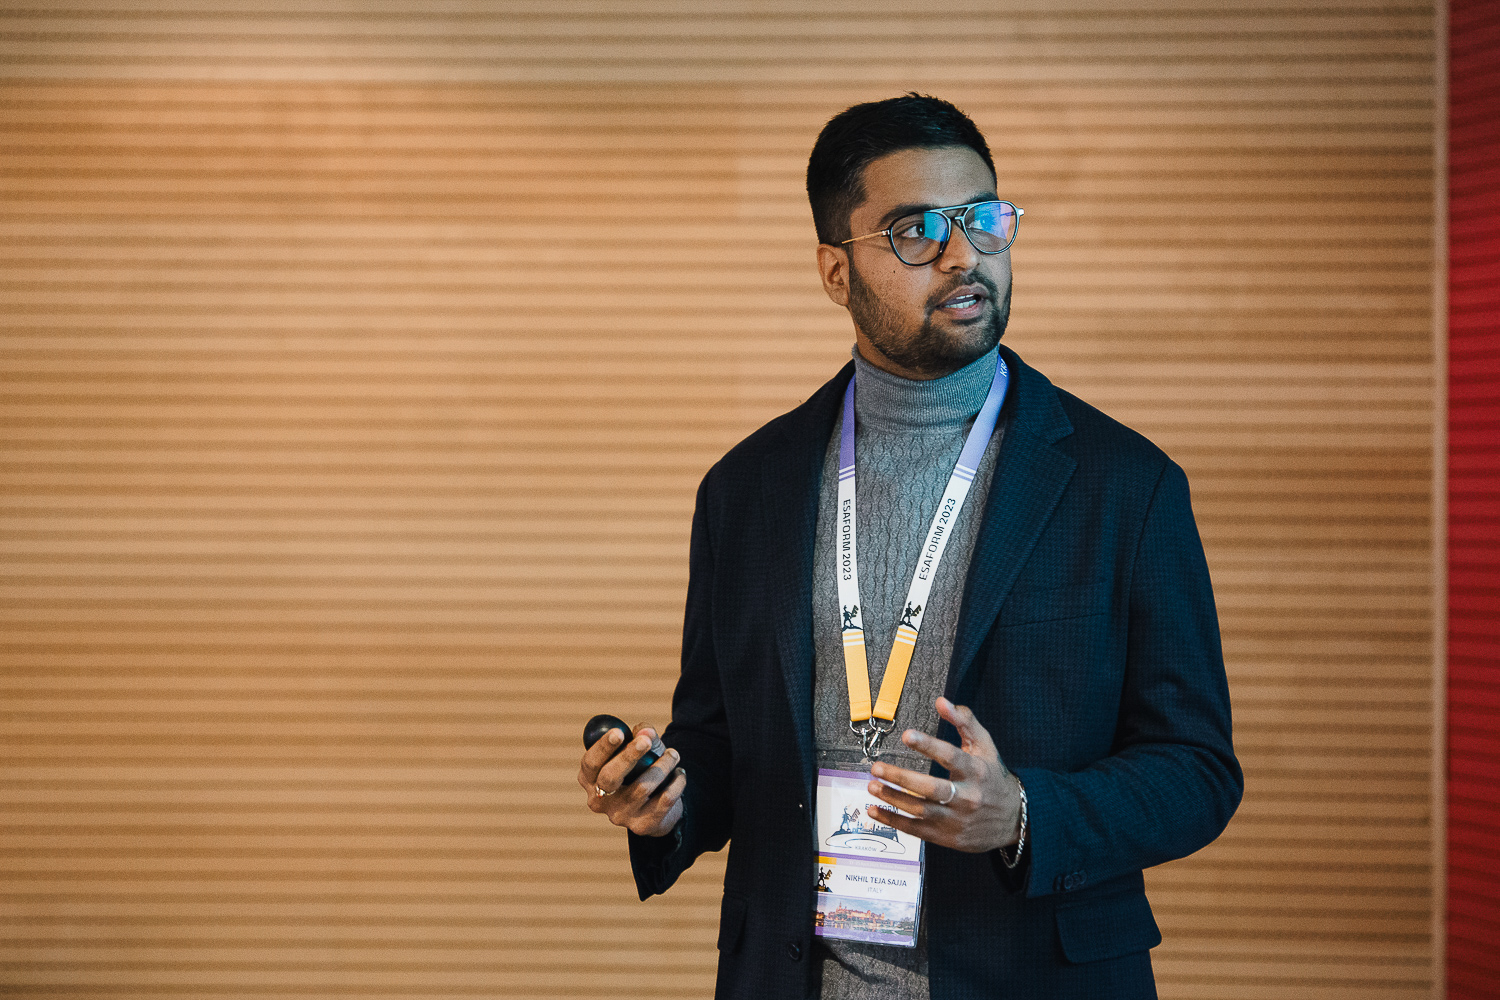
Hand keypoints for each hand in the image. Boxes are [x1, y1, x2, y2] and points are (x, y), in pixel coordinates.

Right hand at [577, 724, 685, 837]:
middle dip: (629, 756)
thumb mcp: (639, 749)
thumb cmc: (642, 770)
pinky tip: (679, 774)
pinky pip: (664, 800)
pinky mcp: (642, 826)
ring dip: (662, 765)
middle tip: (646, 741)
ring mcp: (620, 816)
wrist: (658, 808)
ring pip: (643, 787)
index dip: (603, 747)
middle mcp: (600, 801)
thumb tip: (647, 730)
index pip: (591, 763)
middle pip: (610, 778)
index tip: (619, 732)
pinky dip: (676, 783)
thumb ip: (642, 735)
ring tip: (673, 755)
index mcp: (590, 779)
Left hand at [866, 697, 1021, 853]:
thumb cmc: (992, 776)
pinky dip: (893, 820)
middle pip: (931, 788)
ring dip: (893, 798)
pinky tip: (875, 810)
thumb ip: (963, 721)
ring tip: (873, 785)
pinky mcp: (947, 836)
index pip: (950, 756)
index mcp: (976, 771)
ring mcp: (956, 819)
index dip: (928, 745)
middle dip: (901, 778)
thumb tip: (941, 701)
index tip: (906, 735)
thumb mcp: (984, 746)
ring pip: (920, 810)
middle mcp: (967, 796)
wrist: (1013, 819)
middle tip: (877, 767)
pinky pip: (916, 830)